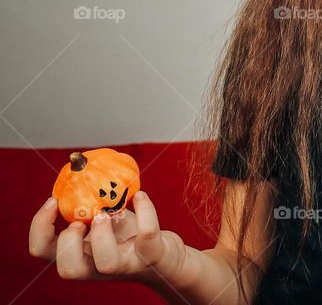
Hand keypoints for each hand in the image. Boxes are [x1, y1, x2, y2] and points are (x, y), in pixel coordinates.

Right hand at [29, 191, 189, 287]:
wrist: (164, 257)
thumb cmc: (127, 236)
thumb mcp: (102, 223)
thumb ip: (87, 208)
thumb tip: (79, 172)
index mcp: (79, 255)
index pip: (43, 251)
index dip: (39, 228)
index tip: (53, 202)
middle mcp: (97, 267)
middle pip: (68, 269)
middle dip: (68, 242)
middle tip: (80, 221)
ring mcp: (126, 264)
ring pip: (106, 263)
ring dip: (101, 235)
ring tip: (107, 214)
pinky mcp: (151, 255)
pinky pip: (147, 234)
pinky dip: (145, 211)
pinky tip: (141, 195)